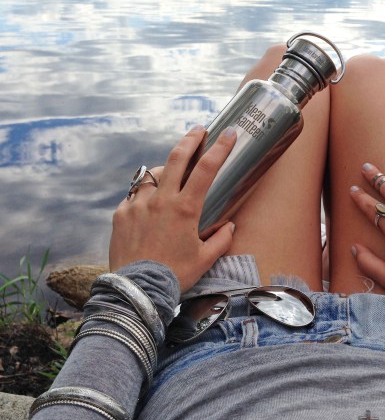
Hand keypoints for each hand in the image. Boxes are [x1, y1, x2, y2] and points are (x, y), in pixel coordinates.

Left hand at [109, 126, 236, 291]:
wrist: (137, 289)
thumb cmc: (174, 275)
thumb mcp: (205, 260)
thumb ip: (221, 240)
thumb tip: (229, 226)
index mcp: (185, 209)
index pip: (206, 169)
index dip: (220, 148)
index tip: (229, 134)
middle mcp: (161, 200)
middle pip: (176, 158)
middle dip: (190, 139)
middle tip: (198, 130)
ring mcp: (138, 204)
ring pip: (152, 174)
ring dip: (164, 171)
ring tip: (169, 178)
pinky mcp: (121, 213)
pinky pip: (135, 195)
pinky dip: (145, 195)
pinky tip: (149, 208)